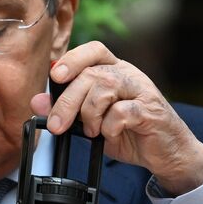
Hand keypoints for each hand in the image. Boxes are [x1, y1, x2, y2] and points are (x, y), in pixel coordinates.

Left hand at [31, 41, 202, 194]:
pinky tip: (108, 134)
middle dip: (69, 100)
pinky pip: (123, 110)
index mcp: (114, 70)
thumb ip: (66, 109)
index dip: (73, 58)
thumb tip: (37, 102)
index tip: (55, 76)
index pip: (94, 50)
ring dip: (89, 112)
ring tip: (90, 130)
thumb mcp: (91, 121)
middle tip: (57, 123)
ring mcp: (142, 91)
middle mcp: (129, 75)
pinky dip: (109, 125)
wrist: (165, 153)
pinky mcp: (151, 111)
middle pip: (93, 74)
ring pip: (107, 86)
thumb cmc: (129, 132)